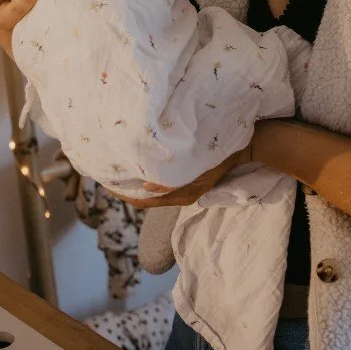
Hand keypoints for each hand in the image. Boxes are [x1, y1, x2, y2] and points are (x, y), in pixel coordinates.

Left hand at [106, 147, 250, 208]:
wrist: (243, 147)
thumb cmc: (221, 155)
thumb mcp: (199, 167)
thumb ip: (172, 181)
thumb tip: (145, 186)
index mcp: (182, 196)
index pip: (144, 202)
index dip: (123, 195)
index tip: (106, 185)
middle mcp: (180, 196)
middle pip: (145, 199)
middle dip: (125, 190)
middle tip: (106, 176)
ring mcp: (184, 189)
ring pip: (151, 192)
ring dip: (134, 184)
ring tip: (118, 171)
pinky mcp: (186, 180)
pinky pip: (159, 184)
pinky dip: (145, 178)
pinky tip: (138, 167)